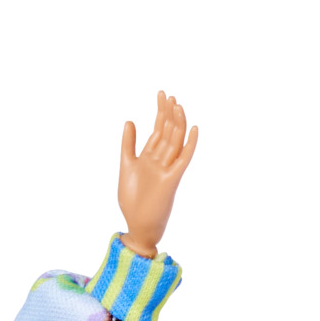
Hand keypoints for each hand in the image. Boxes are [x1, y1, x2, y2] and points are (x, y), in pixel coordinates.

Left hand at [117, 90, 198, 256]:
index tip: (161, 94)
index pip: (158, 129)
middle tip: (169, 94)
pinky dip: (189, 145)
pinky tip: (192, 129)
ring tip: (178, 105)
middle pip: (167, 131)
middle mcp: (161, 160)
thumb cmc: (132, 200)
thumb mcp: (126, 166)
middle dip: (168, 113)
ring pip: (175, 141)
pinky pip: (183, 160)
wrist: (138, 226)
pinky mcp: (172, 180)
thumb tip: (130, 120)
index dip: (160, 112)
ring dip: (177, 123)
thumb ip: (128, 145)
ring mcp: (167, 169)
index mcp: (150, 157)